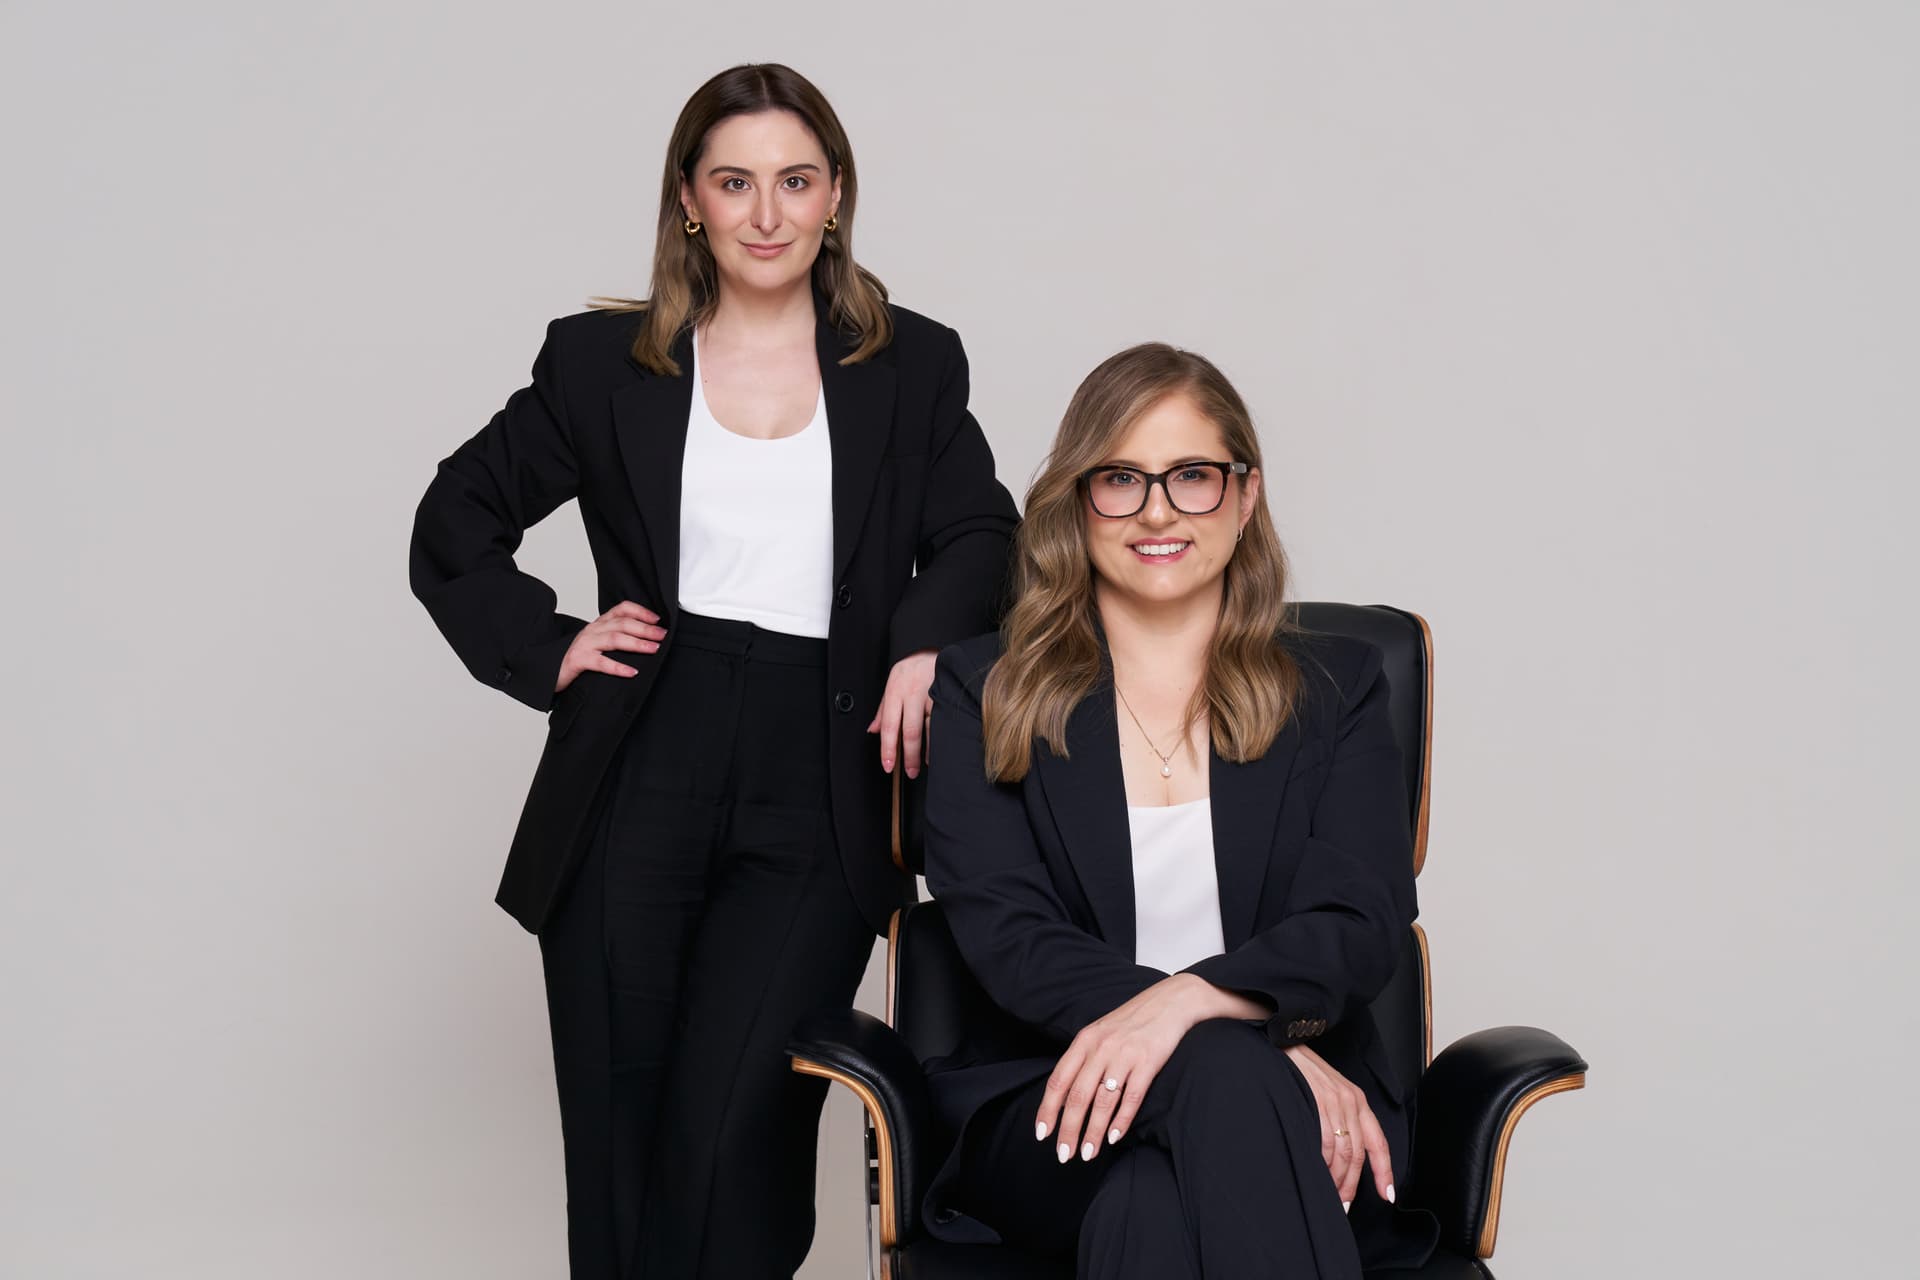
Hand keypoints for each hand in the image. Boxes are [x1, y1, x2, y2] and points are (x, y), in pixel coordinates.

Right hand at [555, 601, 666, 692]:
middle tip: (662, 635)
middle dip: (645, 628)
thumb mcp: (599, 642)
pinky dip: (618, 667)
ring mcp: (585, 644)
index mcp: (600, 623)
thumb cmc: (579, 657)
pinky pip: (601, 662)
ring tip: (653, 649)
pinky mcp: (579, 660)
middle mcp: (593, 630)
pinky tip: (631, 672)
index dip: (641, 612)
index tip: (657, 619)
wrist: (550, 670)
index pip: (622, 609)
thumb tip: (647, 640)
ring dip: (636, 643)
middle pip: (622, 623)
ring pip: (614, 639)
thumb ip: (616, 637)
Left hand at [866, 648, 937, 775]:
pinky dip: (940, 738)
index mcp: (895, 690)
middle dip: (909, 755)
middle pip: (910, 730)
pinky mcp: (947, 695)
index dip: (888, 748)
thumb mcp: (893, 684)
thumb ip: (883, 709)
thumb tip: (873, 730)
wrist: (935, 650)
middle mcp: (912, 692)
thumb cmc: (912, 669)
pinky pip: (943, 721)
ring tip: (923, 764)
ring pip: (929, 728)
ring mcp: (931, 694)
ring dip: (926, 750)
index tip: (888, 765)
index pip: (890, 725)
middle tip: (909, 772)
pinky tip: (938, 748)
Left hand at [1035, 974, 1264, 1164]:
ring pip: (1102, 1101)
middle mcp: (1101, 1048)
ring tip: (1088, 1154)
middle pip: (1077, 1096)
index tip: (1042, 1134)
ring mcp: (1124, 1055)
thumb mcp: (1101, 1032)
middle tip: (1064, 1155)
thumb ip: (1084, 1058)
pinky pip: (1131, 1097)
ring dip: (1093, 1132)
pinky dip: (1121, 1120)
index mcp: (1085, 1041)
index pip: (1059, 1080)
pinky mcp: (1148, 1062)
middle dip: (1068, 1129)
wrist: (1171, 1001)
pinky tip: (1114, 1137)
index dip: (1048, 1109)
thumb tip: (1066, 1094)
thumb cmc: (1133, 1021)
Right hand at [1283, 1043, 1394, 1211]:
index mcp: (1357, 1100)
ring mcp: (1335, 1102)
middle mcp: (1351, 1101)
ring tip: (1329, 1194)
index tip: (1386, 1195)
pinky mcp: (1318, 1102)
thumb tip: (1340, 1155)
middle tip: (1343, 1204)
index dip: (1384, 1171)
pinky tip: (1317, 1172)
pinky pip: (1325, 1143)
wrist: (1282, 1043)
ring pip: (1343, 1153)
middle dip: (1352, 1184)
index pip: (1378, 1142)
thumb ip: (1338, 1116)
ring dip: (1337, 1179)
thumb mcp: (1328, 1090)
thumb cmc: (1301, 1070)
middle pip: (1358, 1155)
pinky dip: (1322, 1163)